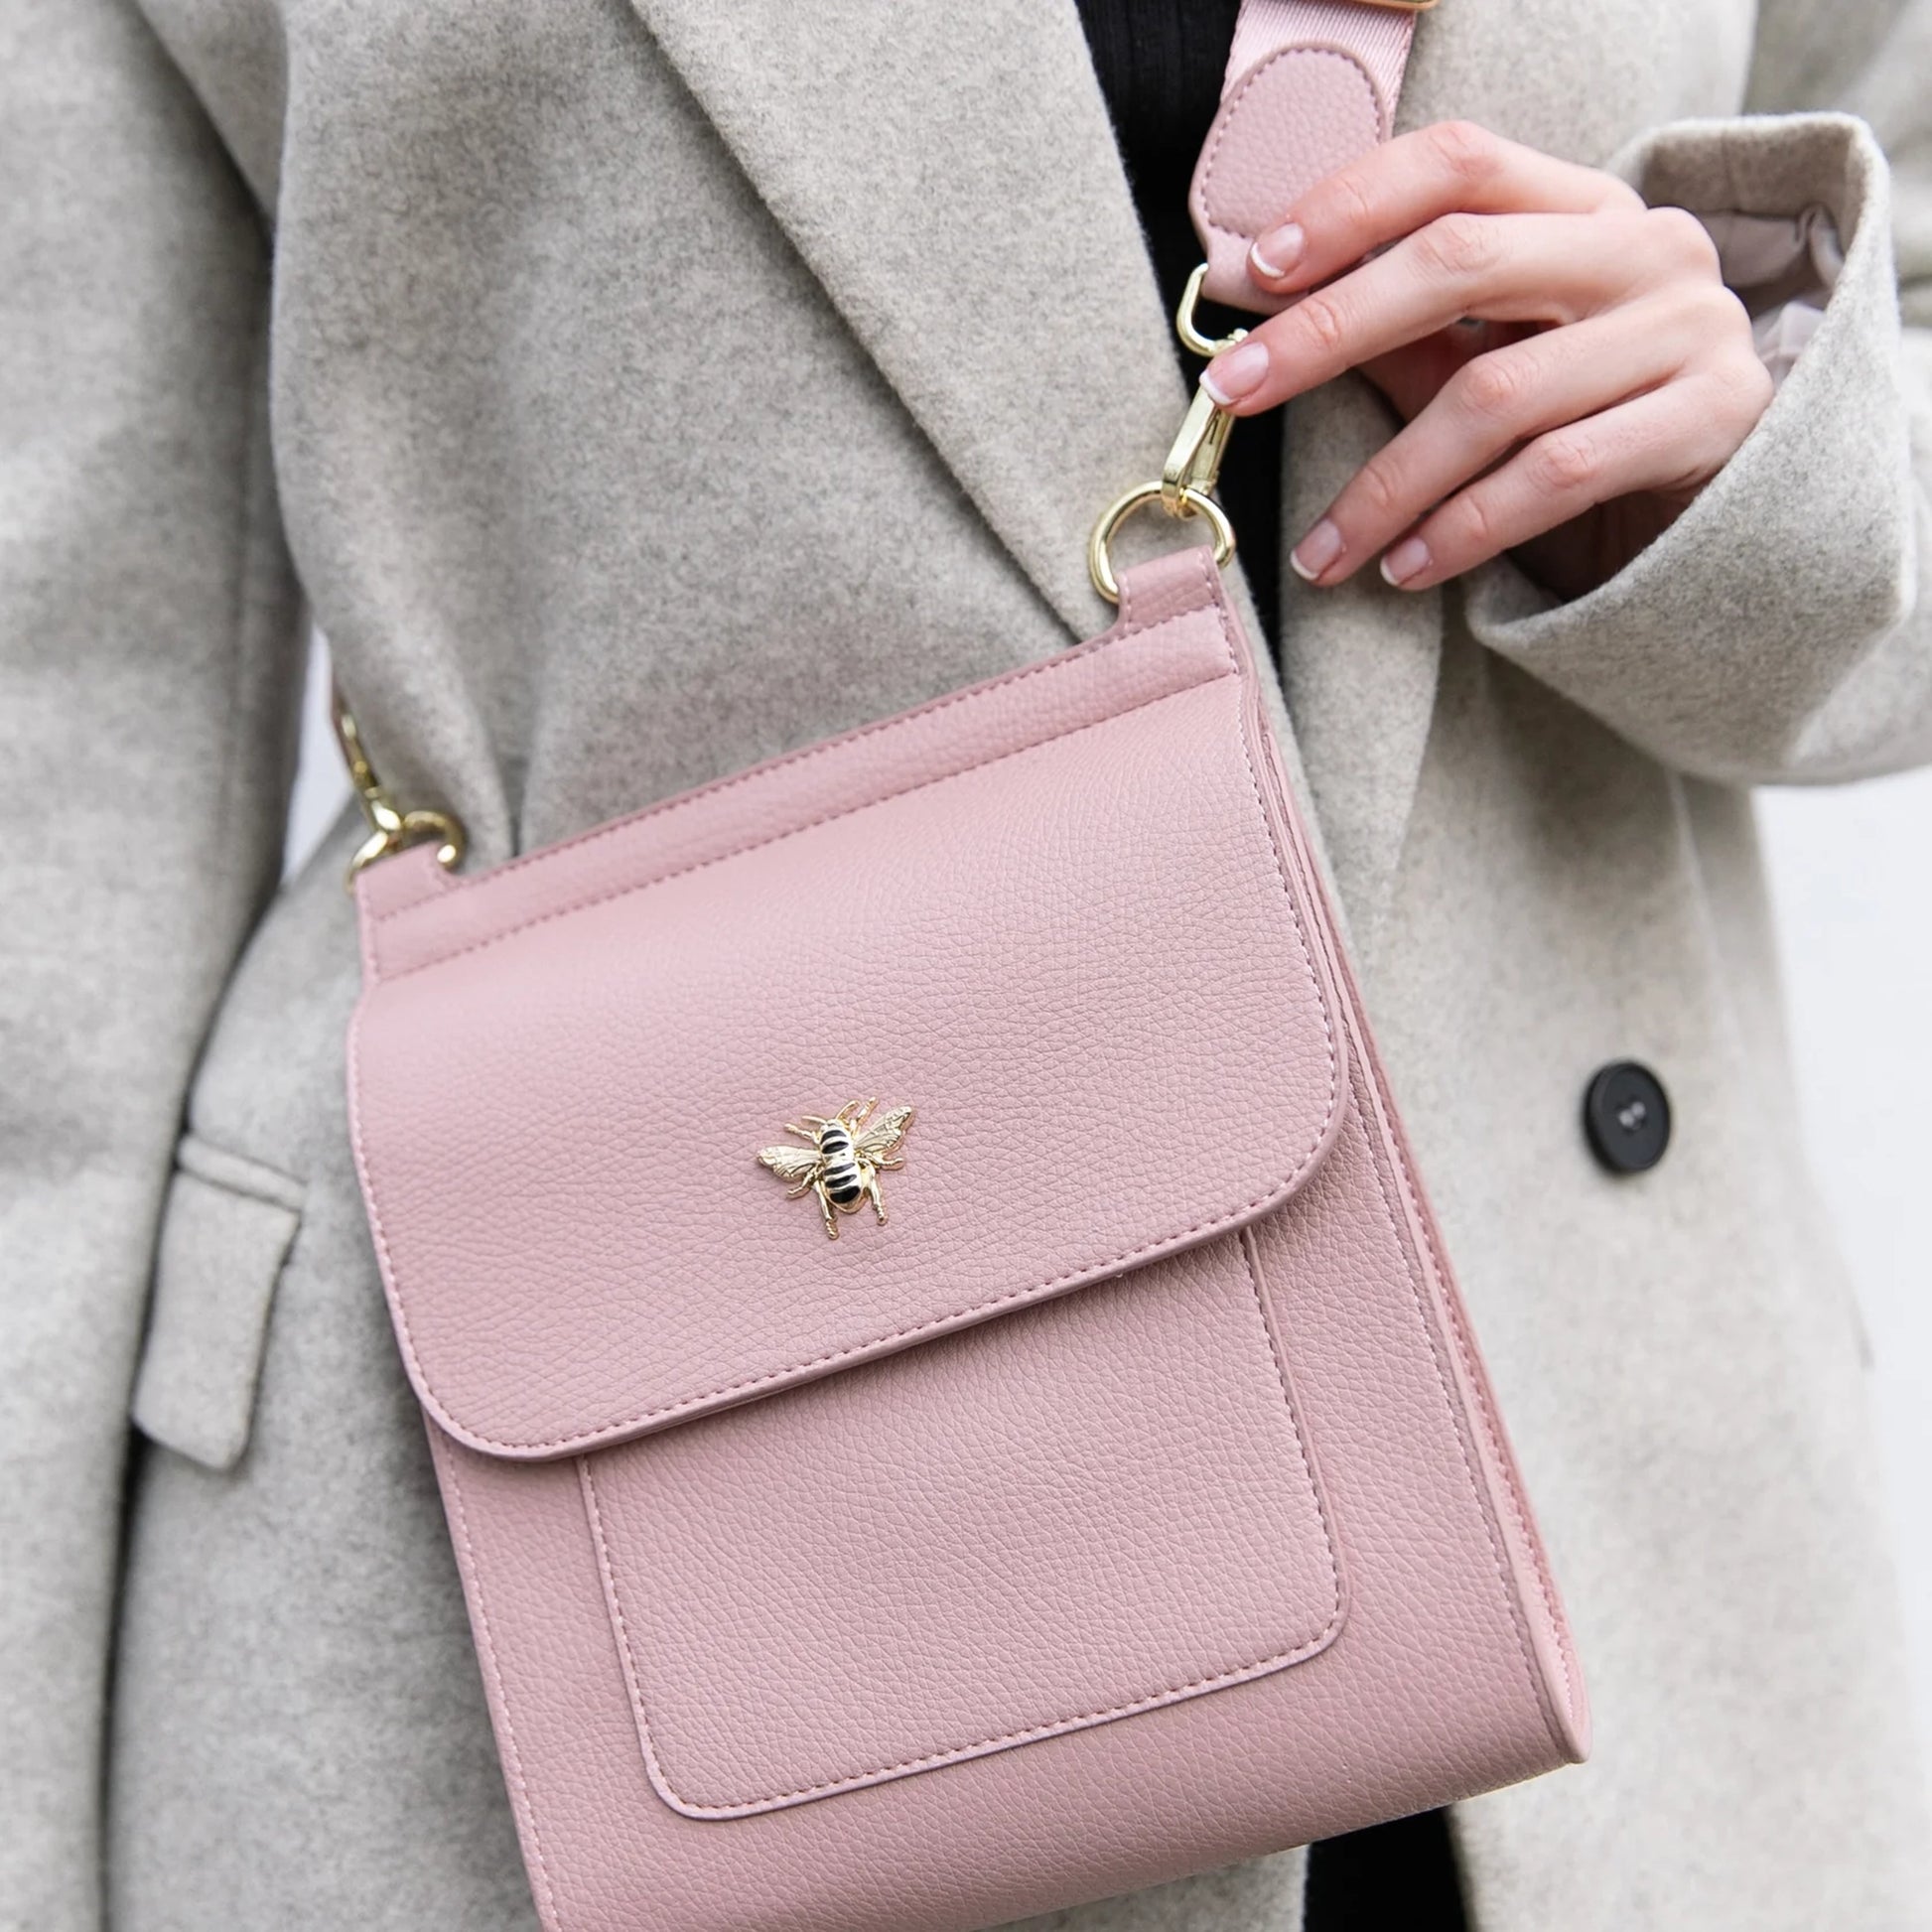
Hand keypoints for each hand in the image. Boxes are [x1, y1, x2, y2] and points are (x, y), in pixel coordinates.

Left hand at [1200, 120, 1774, 599]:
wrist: (1737, 512)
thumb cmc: (1587, 425)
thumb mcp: (1491, 364)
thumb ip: (1399, 328)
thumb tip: (1258, 291)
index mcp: (1581, 206)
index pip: (1455, 164)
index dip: (1347, 207)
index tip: (1254, 274)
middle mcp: (1642, 248)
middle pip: (1461, 262)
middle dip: (1329, 331)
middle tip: (1233, 393)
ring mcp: (1687, 328)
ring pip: (1497, 394)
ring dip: (1386, 483)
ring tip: (1321, 553)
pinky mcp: (1711, 419)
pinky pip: (1554, 474)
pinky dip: (1461, 529)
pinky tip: (1404, 569)